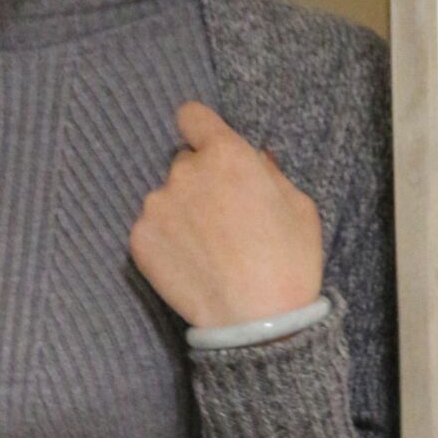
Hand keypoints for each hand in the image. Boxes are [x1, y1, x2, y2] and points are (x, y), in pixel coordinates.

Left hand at [128, 100, 323, 326]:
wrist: (257, 321)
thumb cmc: (289, 260)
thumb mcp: (298, 205)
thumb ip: (268, 172)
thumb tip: (253, 158)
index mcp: (227, 154)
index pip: (193, 116)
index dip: (200, 130)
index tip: (207, 147)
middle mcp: (185, 171)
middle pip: (184, 163)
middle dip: (200, 181)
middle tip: (222, 218)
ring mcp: (157, 206)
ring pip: (167, 198)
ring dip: (182, 213)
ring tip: (208, 249)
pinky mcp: (139, 239)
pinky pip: (152, 229)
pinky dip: (166, 242)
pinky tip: (191, 264)